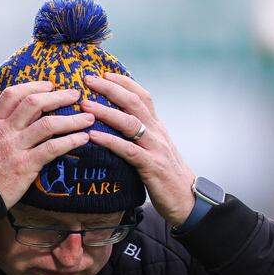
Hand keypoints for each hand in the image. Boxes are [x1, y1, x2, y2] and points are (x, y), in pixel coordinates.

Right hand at [0, 81, 93, 208]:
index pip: (13, 95)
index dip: (33, 86)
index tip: (49, 85)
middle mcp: (5, 131)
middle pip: (34, 104)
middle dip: (58, 96)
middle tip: (75, 95)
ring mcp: (16, 148)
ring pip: (48, 125)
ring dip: (72, 119)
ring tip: (89, 118)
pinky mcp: (26, 166)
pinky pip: (53, 149)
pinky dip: (71, 141)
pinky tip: (83, 139)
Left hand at [81, 73, 195, 226]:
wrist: (188, 200)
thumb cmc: (167, 177)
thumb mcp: (156, 150)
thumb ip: (141, 136)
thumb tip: (119, 125)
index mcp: (157, 127)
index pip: (142, 96)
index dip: (124, 82)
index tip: (104, 73)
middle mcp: (157, 133)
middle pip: (133, 102)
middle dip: (110, 88)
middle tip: (88, 79)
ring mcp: (156, 148)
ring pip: (130, 122)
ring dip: (105, 111)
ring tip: (85, 105)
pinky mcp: (151, 166)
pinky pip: (128, 150)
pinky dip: (109, 141)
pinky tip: (93, 136)